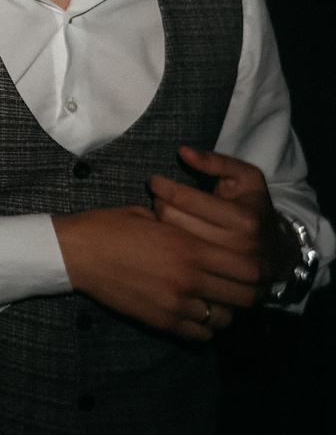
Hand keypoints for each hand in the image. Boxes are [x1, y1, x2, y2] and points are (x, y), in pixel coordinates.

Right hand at [54, 202, 260, 339]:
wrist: (74, 253)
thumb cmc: (108, 227)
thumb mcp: (150, 215)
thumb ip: (184, 227)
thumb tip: (205, 233)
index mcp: (189, 247)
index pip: (248, 267)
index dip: (258, 269)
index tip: (254, 266)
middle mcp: (189, 278)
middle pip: (245, 296)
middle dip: (249, 292)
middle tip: (240, 285)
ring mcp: (176, 303)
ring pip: (225, 318)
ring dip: (225, 309)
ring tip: (213, 299)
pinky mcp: (162, 320)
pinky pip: (201, 333)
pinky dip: (204, 325)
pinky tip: (193, 311)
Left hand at [153, 147, 293, 290]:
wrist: (277, 252)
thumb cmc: (253, 207)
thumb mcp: (246, 177)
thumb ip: (217, 162)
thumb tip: (184, 152)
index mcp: (245, 220)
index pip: (188, 200)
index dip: (165, 186)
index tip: (156, 181)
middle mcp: (238, 247)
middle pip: (175, 221)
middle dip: (160, 204)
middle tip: (157, 198)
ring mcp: (228, 270)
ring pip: (173, 240)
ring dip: (160, 224)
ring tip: (161, 214)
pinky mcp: (218, 283)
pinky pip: (180, 261)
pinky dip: (166, 246)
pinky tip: (165, 235)